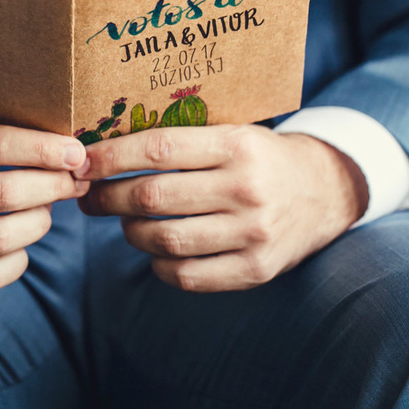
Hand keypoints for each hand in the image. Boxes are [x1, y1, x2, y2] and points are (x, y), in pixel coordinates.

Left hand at [75, 125, 368, 291]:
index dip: (112, 158)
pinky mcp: (257, 269)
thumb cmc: (260, 157)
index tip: (82, 162)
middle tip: (89, 196)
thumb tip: (103, 147)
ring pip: (164, 239)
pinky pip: (187, 275)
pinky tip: (156, 251)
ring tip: (125, 221)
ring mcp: (253, 233)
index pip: (158, 149)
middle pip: (153, 197)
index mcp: (237, 145)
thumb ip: (183, 138)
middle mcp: (246, 188)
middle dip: (108, 198)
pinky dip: (160, 265)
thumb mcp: (233, 133)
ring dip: (130, 231)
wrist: (326, 191)